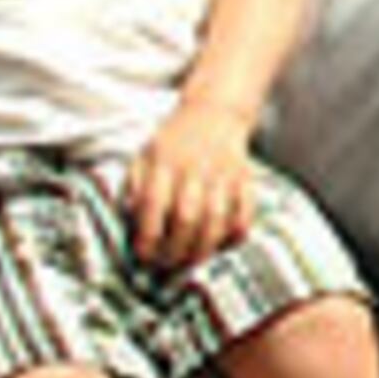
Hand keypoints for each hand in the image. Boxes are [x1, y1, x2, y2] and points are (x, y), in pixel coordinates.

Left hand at [124, 105, 258, 267]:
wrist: (215, 111)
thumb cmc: (173, 141)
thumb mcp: (143, 156)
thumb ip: (134, 187)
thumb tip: (132, 219)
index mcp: (163, 161)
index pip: (153, 205)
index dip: (147, 235)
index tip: (143, 255)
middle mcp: (194, 168)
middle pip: (186, 217)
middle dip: (176, 249)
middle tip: (167, 266)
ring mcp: (223, 173)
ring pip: (216, 219)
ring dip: (203, 247)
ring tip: (192, 261)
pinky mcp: (245, 178)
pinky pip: (245, 211)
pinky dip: (236, 232)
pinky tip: (223, 244)